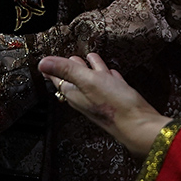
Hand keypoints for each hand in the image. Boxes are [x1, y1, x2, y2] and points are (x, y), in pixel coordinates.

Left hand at [39, 52, 170, 159]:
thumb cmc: (113, 104)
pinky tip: (112, 72)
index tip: (47, 60)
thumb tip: (41, 62)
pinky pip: (110, 84)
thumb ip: (67, 70)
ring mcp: (102, 99)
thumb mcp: (88, 80)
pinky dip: (109, 76)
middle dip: (73, 66)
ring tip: (91, 57)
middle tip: (69, 56)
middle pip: (76, 78)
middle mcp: (86, 97)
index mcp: (75, 93)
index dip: (55, 67)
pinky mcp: (118, 99)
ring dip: (92, 67)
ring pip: (94, 79)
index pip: (60, 77)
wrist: (139, 124)